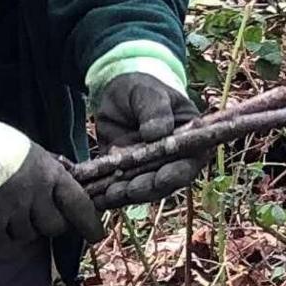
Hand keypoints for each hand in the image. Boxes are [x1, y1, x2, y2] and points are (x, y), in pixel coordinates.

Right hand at [0, 141, 103, 253]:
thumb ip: (44, 173)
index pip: (78, 202)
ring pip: (27, 236)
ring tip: (3, 210)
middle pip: (54, 226)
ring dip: (20, 229)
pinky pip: (3, 244)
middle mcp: (34, 192)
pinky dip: (0, 239)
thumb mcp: (26, 151)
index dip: (89, 222)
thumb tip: (57, 195)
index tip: (95, 235)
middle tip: (33, 215)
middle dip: (47, 224)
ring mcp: (11, 209)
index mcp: (48, 171)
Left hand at [86, 68, 203, 206]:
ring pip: (141, 190)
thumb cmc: (142, 87)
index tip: (161, 178)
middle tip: (129, 190)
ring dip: (126, 195)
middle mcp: (172, 160)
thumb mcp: (148, 92)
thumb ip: (155, 109)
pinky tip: (95, 198)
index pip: (189, 162)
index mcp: (189, 140)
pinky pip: (119, 188)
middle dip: (147, 189)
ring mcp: (148, 169)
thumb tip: (157, 133)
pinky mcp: (126, 174)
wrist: (118, 92)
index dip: (177, 174)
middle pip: (165, 183)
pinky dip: (108, 195)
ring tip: (109, 195)